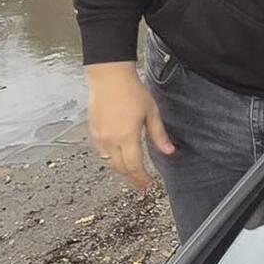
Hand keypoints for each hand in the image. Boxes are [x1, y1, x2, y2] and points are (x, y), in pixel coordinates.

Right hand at [86, 62, 173, 193]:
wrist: (109, 78)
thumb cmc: (132, 92)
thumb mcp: (151, 113)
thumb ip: (159, 135)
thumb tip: (170, 152)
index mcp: (127, 136)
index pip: (134, 166)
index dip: (142, 179)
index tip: (149, 184)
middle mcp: (111, 140)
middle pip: (121, 169)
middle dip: (132, 179)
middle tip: (142, 184)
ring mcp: (99, 138)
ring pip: (110, 163)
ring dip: (122, 171)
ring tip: (133, 174)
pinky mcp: (93, 133)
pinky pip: (103, 154)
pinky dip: (112, 160)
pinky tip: (121, 159)